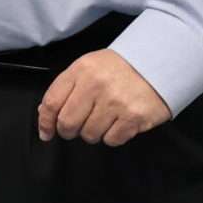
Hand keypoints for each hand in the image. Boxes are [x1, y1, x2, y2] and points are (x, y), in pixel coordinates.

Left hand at [36, 49, 171, 146]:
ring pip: (90, 135)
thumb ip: (66, 87)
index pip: (52, 102)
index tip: (46, 133)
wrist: (157, 63)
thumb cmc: (117, 67)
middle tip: (75, 129)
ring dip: (92, 133)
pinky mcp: (134, 117)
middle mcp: (96, 85)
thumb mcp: (88, 67)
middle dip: (68, 131)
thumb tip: (45, 113)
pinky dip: (112, 136)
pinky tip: (118, 123)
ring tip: (102, 120)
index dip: (45, 122)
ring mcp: (115, 102)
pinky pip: (112, 140)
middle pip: (68, 123)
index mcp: (81, 70)